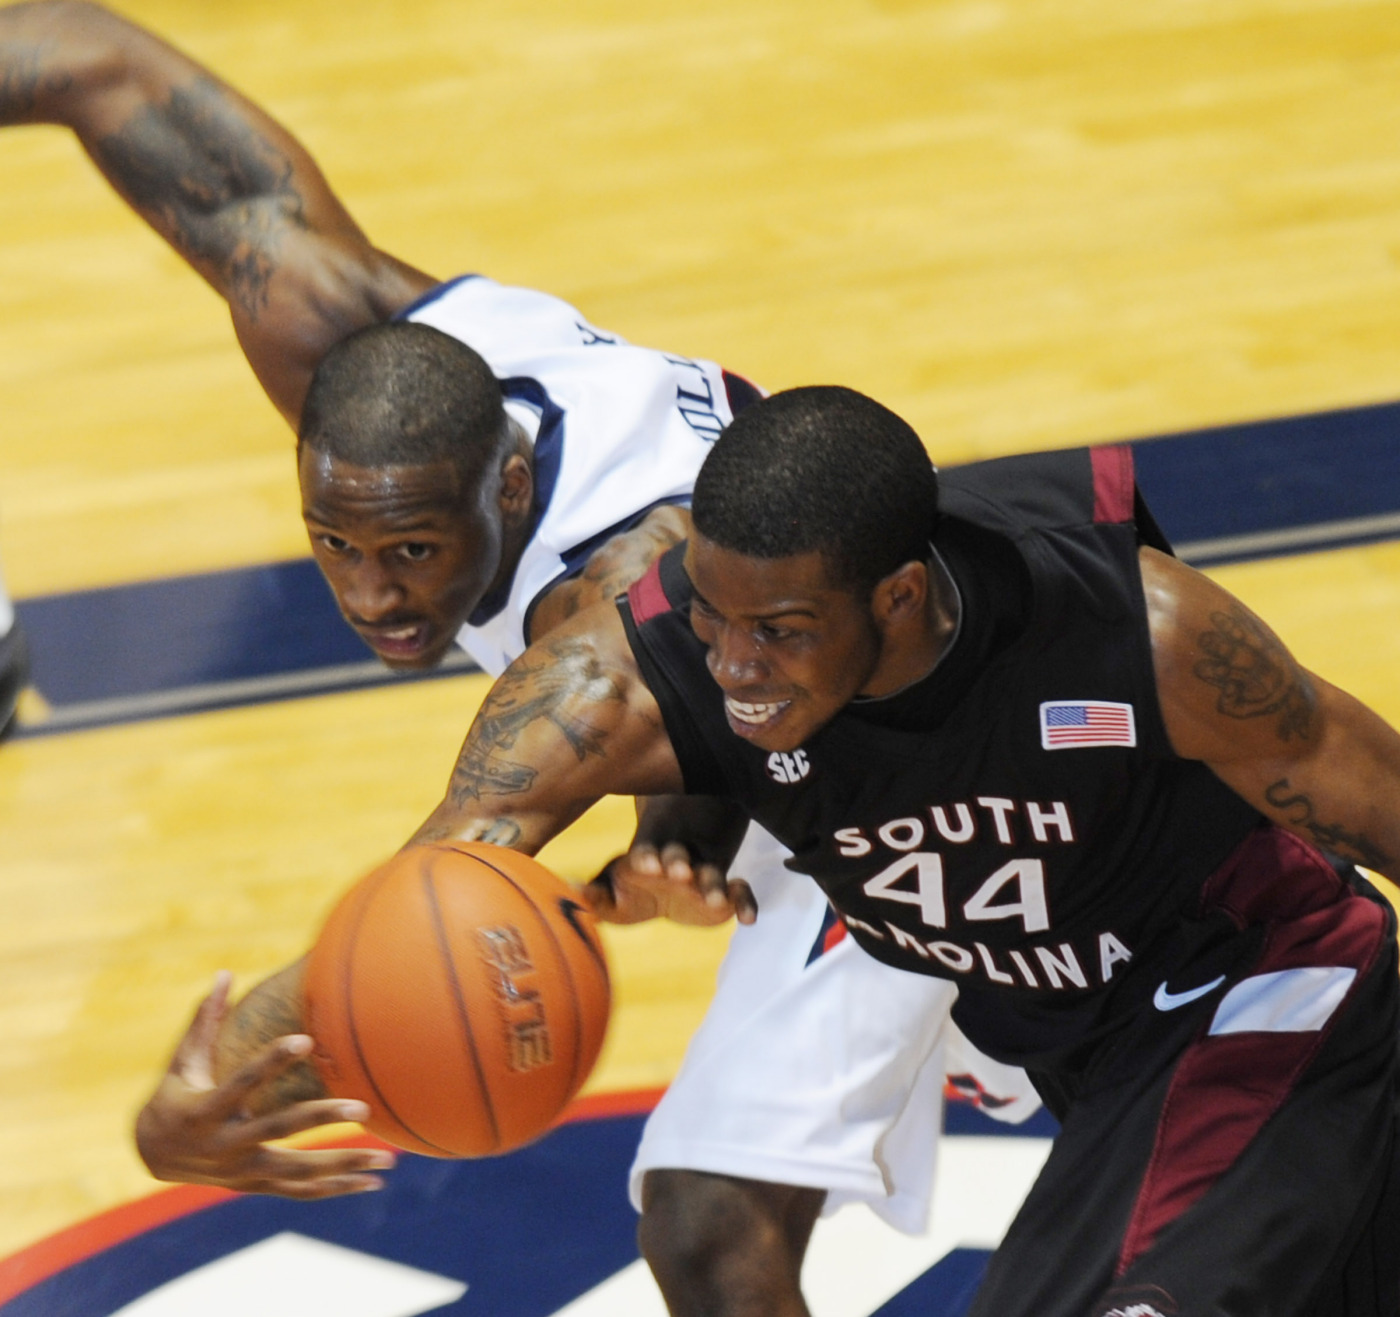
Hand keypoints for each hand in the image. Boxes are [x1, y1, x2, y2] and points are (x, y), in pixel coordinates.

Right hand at [134, 972, 395, 1198]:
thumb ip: (206, 1020)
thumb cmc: (176, 1095)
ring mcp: (242, 1170)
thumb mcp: (183, 1061)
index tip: (307, 1039)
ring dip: (343, 1164)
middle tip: (363, 1108)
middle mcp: (225, 1145)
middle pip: (279, 1130)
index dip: (272, 1061)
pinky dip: (336, 1188)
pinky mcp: (255, 1184)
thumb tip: (225, 973)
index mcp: (205, 1110)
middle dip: (321, 1118)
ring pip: (297, 1172)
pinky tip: (371, 1183)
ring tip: (386, 1159)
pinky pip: (300, 1191)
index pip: (243, 1081)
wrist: (153, 1155)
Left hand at [582, 843, 757, 926]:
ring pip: (712, 876)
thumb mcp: (612, 893)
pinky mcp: (726, 894)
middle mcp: (678, 863)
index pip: (646, 853)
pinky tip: (748, 920)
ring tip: (713, 900)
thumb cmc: (634, 887)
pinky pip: (740, 894)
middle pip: (681, 860)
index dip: (646, 858)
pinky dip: (746, 903)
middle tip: (679, 873)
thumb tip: (565, 887)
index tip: (644, 865)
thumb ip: (594, 894)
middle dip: (679, 865)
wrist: (670, 883)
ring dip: (712, 886)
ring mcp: (704, 876)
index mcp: (648, 859)